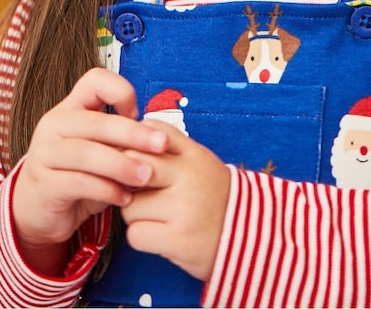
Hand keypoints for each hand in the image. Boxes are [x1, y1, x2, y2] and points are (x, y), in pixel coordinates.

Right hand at [11, 68, 167, 274]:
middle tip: (162, 144)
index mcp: (70, 109)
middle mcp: (54, 124)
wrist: (37, 212)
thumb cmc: (77, 175)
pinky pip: (79, 183)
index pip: (94, 80)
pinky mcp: (44, 184)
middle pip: (96, 121)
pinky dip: (106, 190)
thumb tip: (158, 138)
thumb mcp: (99, 152)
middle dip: (133, 133)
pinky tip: (125, 198)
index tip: (138, 114)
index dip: (121, 91)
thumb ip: (119, 141)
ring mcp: (45, 153)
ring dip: (122, 165)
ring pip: (87, 153)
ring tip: (147, 176)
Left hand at [121, 122, 230, 280]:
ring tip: (157, 217)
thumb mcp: (198, 162)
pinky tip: (159, 234)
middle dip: (128, 180)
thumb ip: (168, 148)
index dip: (135, 144)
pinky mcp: (177, 239)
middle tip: (139, 191)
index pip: (150, 130)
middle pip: (132, 164)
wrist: (246, 235)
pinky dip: (141, 237)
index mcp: (193, 154)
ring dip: (135, 214)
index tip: (136, 158)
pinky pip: (135, 234)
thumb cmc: (211, 196)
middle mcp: (188, 176)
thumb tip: (124, 142)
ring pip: (129, 206)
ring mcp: (182, 208)